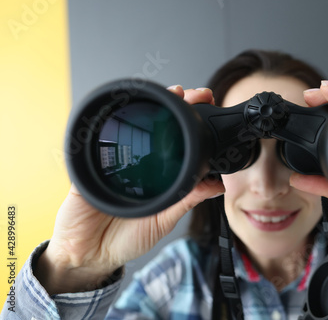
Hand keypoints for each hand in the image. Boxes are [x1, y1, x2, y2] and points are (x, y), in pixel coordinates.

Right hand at [35, 87, 224, 294]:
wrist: (91, 255)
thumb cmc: (128, 238)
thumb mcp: (165, 219)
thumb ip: (188, 199)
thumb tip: (218, 184)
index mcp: (157, 174)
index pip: (176, 142)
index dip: (191, 125)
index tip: (207, 108)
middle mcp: (136, 163)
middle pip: (156, 127)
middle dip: (177, 106)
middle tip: (194, 94)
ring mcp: (112, 162)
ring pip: (131, 126)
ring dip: (153, 106)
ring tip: (173, 94)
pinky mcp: (88, 168)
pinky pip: (95, 145)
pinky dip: (107, 125)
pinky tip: (125, 110)